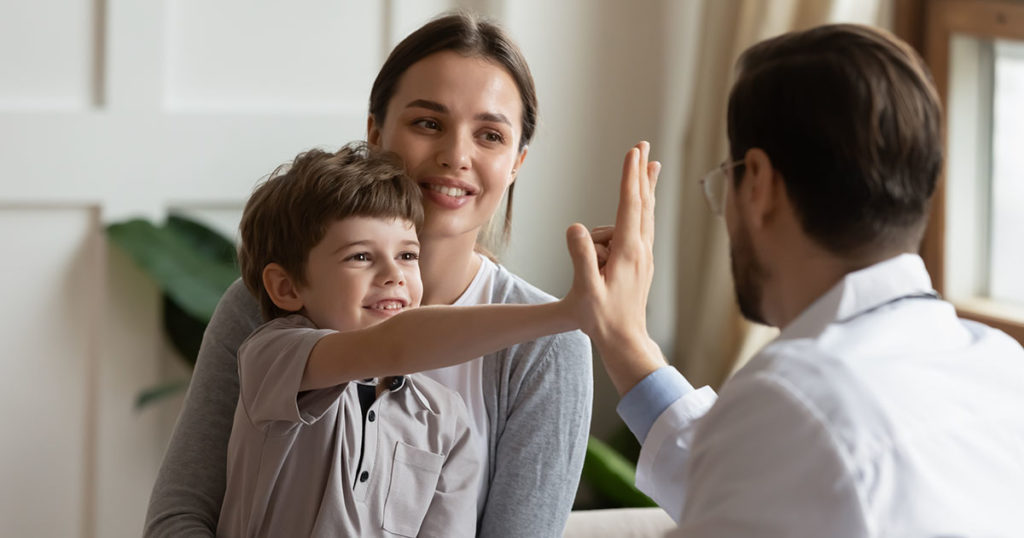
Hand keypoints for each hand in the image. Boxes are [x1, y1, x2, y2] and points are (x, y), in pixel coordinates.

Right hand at [563, 141, 666, 393]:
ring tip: (650, 165)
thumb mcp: (585, 290)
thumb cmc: (602, 319)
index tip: (632, 153)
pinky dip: (644, 208)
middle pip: (643, 202)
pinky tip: (643, 206)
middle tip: (643, 146)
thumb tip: (575, 227)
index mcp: (628, 252)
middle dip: (641, 172)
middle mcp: (641, 249)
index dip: (629, 176)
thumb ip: (580, 257)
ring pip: (645, 213)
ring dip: (645, 187)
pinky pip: (643, 227)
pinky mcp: (641, 263)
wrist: (625, 340)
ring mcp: (643, 256)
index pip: (629, 205)